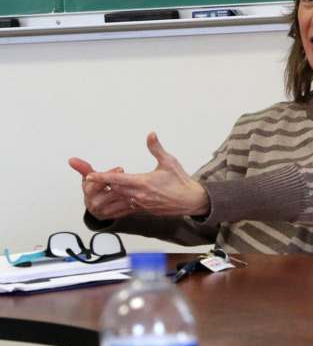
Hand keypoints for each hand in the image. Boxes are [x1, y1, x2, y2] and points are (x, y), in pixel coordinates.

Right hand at [68, 157, 132, 220]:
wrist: (95, 207)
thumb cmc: (93, 189)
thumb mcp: (88, 178)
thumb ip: (83, 168)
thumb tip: (70, 159)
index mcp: (89, 192)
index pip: (99, 183)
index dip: (109, 175)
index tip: (121, 168)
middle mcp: (95, 203)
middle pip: (112, 193)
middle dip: (123, 185)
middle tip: (133, 179)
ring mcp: (104, 212)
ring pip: (120, 202)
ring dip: (130, 194)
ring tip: (138, 187)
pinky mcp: (113, 217)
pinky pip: (125, 210)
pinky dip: (132, 203)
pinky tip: (139, 196)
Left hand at [84, 132, 208, 217]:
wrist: (191, 201)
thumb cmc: (181, 181)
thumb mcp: (169, 162)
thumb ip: (156, 148)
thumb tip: (151, 134)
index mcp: (144, 183)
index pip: (117, 180)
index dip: (102, 177)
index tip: (89, 175)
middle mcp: (139, 196)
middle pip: (112, 191)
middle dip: (99, 185)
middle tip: (88, 178)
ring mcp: (140, 205)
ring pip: (115, 201)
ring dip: (104, 195)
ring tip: (94, 189)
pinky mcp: (142, 210)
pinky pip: (122, 209)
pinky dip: (112, 204)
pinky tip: (107, 200)